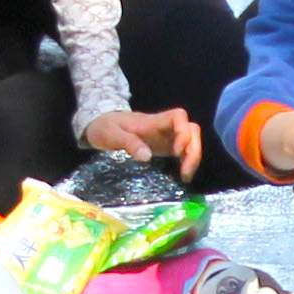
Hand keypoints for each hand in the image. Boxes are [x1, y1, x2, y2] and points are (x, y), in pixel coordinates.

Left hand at [79, 103, 201, 174]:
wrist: (100, 126)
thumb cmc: (104, 128)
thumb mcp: (111, 134)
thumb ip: (128, 143)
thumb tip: (147, 156)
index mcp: (152, 122)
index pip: (178, 117)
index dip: (183, 132)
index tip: (176, 151)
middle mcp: (163, 127)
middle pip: (191, 129)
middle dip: (194, 149)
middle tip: (185, 171)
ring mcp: (165, 137)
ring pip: (191, 140)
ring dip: (193, 157)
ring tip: (185, 176)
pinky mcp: (164, 147)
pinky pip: (183, 150)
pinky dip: (187, 161)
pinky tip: (182, 175)